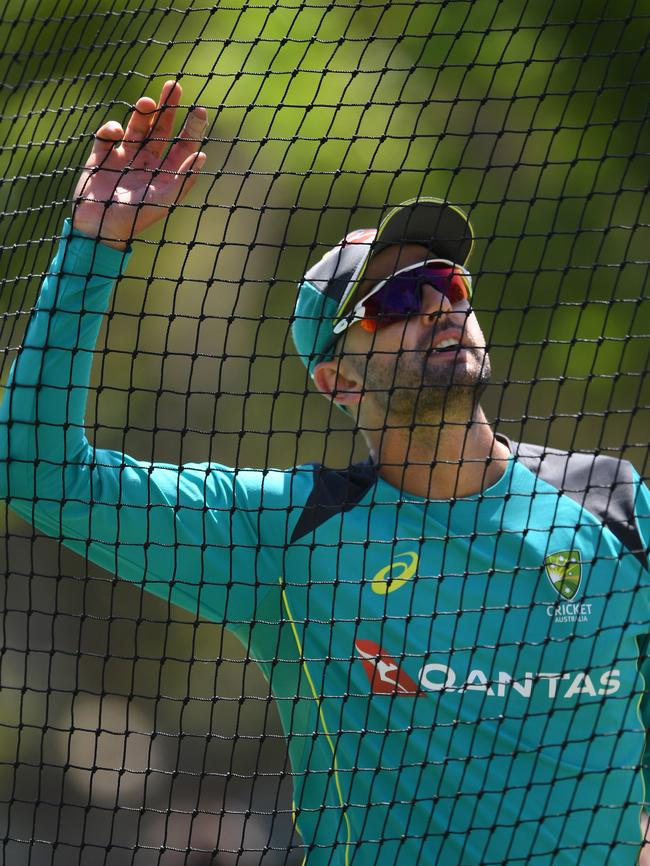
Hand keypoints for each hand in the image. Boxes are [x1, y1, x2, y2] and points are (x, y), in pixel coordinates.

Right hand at [71, 81, 206, 249]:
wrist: (100, 228)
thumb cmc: (135, 218)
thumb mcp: (164, 200)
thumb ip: (182, 178)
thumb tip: (201, 156)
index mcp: (166, 172)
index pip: (183, 144)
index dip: (192, 127)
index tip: (199, 109)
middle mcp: (147, 161)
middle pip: (161, 128)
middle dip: (168, 107)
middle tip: (175, 86)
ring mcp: (125, 156)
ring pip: (137, 126)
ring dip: (142, 112)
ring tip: (147, 102)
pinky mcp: (102, 155)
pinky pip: (108, 135)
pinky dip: (112, 129)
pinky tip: (116, 131)